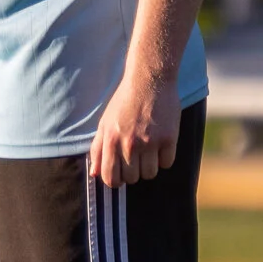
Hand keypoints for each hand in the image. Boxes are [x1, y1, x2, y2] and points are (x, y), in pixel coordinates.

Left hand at [90, 72, 180, 187]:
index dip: (116, 181)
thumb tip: (94, 174)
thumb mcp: (105, 123)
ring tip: (149, 149)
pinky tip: (161, 143)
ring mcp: (149, 141)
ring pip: (150, 174)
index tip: (122, 174)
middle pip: (132, 179)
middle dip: (134, 171)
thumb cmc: (124, 102)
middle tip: (137, 156)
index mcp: (110, 140)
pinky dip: (165, 157)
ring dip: (150, 166)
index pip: (110, 178)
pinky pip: (167, 163)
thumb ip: (98, 149)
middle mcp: (129, 143)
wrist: (149, 80)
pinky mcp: (168, 138)